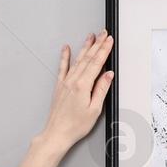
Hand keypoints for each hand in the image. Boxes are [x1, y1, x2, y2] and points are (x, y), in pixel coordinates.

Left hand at [32, 30, 114, 157]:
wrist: (56, 133)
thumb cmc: (75, 125)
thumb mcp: (95, 110)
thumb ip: (101, 89)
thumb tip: (108, 75)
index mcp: (83, 86)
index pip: (96, 63)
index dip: (104, 50)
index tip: (109, 41)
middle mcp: (72, 81)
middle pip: (87, 58)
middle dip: (97, 44)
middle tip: (103, 34)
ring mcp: (65, 82)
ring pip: (77, 60)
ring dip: (84, 47)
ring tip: (90, 37)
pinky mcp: (59, 85)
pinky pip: (62, 67)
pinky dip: (65, 56)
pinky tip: (66, 48)